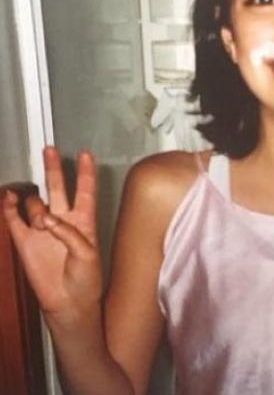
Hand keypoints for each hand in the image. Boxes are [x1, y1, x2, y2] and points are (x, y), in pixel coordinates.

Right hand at [1, 147, 101, 323]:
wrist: (69, 302)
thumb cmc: (86, 280)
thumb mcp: (86, 253)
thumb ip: (68, 233)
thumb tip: (45, 219)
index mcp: (85, 221)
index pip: (86, 191)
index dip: (86, 173)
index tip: (86, 154)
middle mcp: (63, 221)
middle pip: (58, 188)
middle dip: (54, 169)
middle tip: (50, 150)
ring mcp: (43, 229)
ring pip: (35, 203)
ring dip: (35, 205)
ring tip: (40, 219)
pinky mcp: (25, 241)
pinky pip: (14, 219)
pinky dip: (10, 207)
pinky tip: (9, 197)